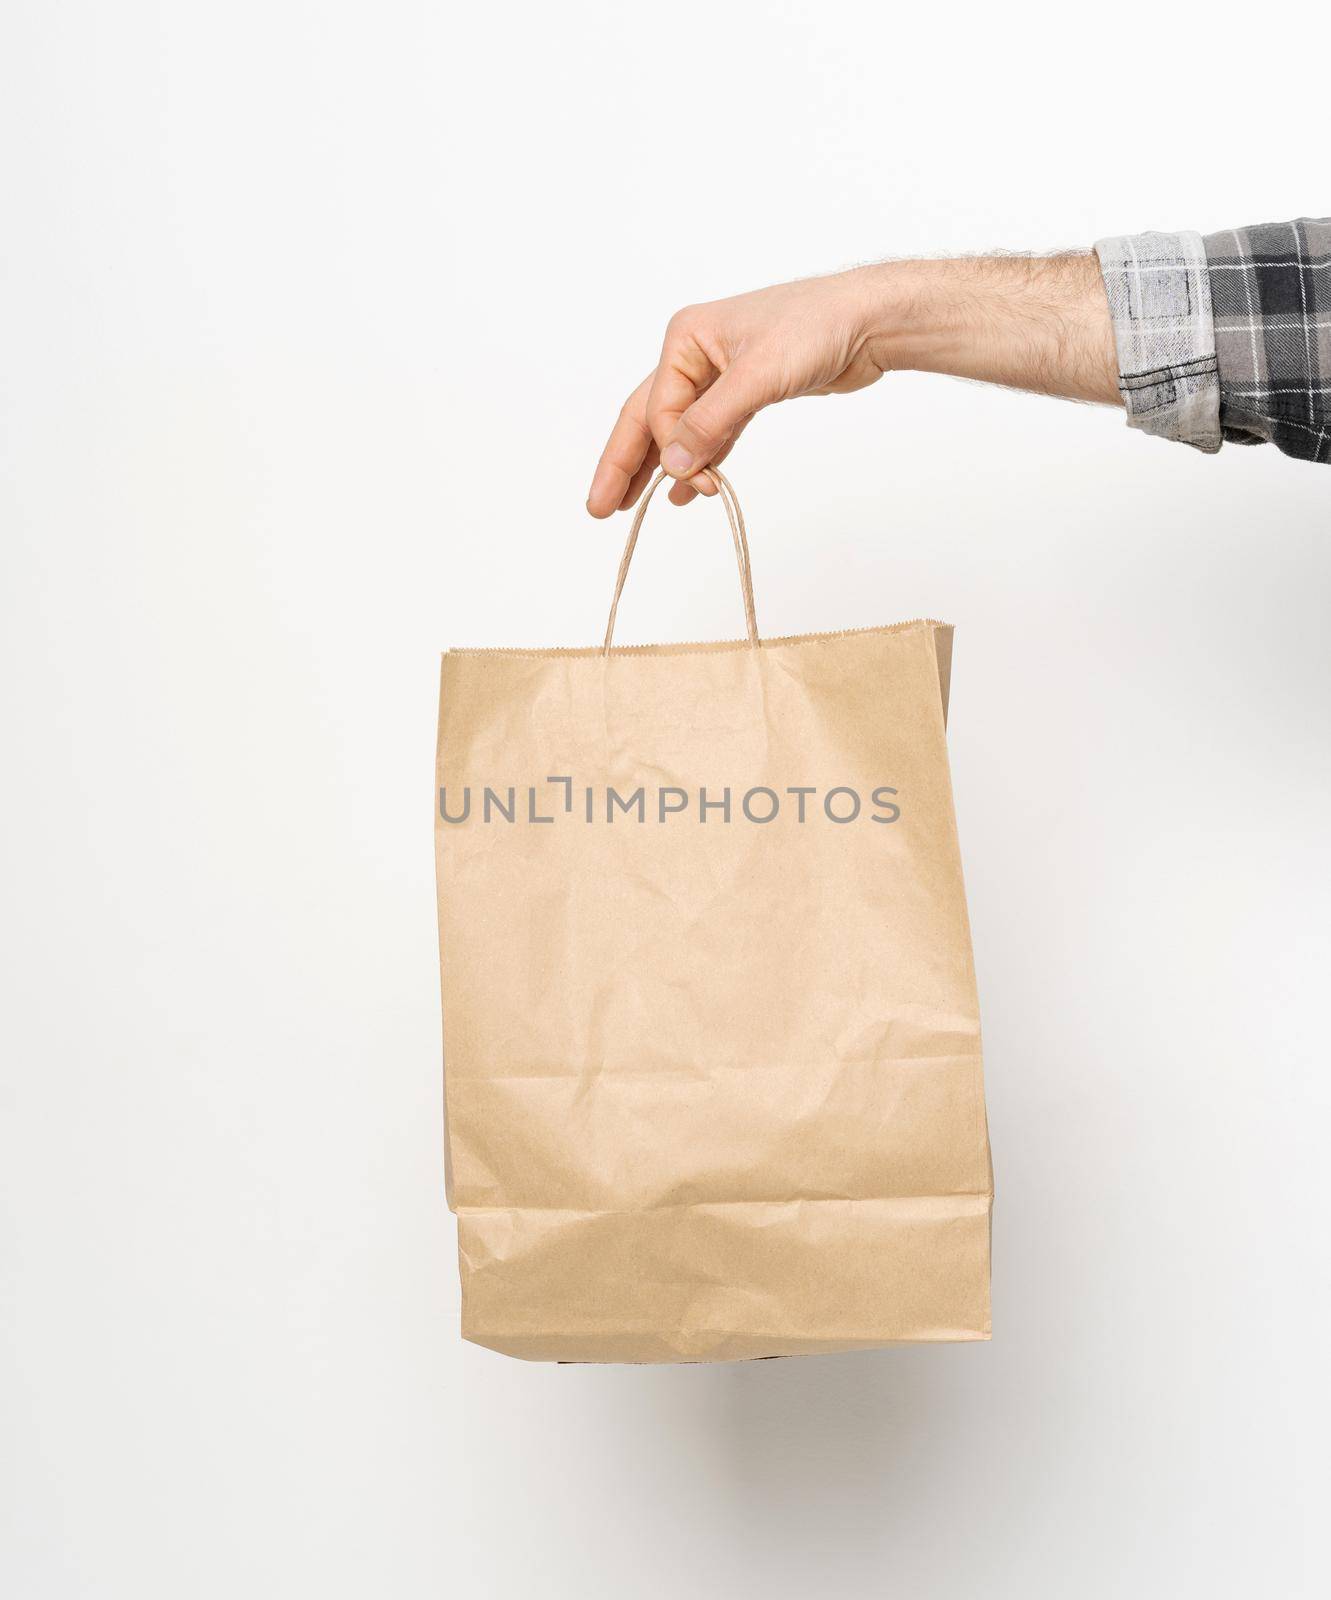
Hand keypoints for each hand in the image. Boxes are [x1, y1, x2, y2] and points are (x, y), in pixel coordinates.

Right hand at [586, 255, 1118, 515]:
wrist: (870, 320)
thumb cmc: (817, 328)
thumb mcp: (759, 376)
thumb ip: (711, 422)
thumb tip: (672, 466)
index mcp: (687, 338)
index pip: (659, 407)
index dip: (669, 450)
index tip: (693, 483)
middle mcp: (696, 354)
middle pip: (648, 417)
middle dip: (625, 464)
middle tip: (599, 508)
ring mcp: (721, 375)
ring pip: (677, 429)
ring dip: (658, 468)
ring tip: (629, 508)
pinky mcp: (746, 394)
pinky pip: (709, 434)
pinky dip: (697, 462)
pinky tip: (684, 491)